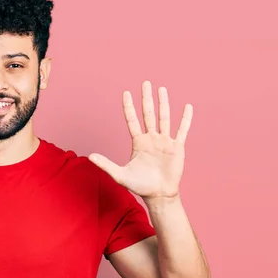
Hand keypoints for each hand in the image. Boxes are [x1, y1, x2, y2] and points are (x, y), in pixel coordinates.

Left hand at [89, 80, 192, 201]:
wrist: (159, 195)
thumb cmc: (140, 186)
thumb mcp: (120, 175)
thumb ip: (106, 164)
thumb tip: (90, 156)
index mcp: (138, 142)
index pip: (132, 120)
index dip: (128, 107)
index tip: (126, 93)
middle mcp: (151, 138)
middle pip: (148, 114)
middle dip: (146, 98)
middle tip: (145, 82)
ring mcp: (164, 142)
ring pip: (164, 118)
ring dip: (163, 103)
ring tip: (161, 89)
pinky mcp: (177, 147)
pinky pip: (182, 130)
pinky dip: (185, 119)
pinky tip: (187, 107)